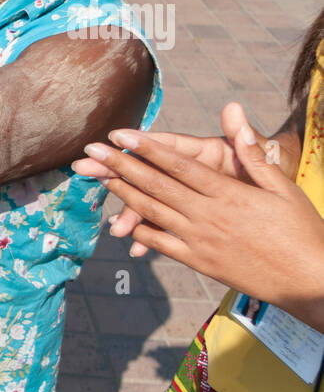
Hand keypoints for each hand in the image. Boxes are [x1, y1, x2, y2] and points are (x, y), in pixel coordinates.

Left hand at [80, 124, 323, 327]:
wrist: (310, 280)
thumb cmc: (301, 229)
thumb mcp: (282, 187)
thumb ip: (252, 152)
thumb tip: (234, 112)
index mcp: (228, 193)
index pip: (177, 165)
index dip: (145, 148)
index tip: (119, 135)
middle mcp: (208, 215)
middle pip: (156, 185)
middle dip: (120, 166)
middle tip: (90, 152)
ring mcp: (200, 240)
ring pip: (153, 213)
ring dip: (124, 194)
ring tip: (100, 177)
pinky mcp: (199, 261)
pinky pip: (163, 243)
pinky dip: (140, 231)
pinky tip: (122, 222)